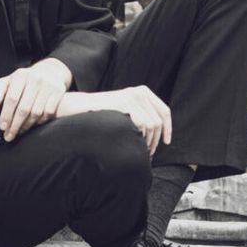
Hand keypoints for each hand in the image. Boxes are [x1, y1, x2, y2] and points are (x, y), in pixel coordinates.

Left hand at [0, 58, 71, 141]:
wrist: (49, 72)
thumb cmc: (23, 81)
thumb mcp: (9, 81)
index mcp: (21, 75)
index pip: (12, 98)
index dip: (6, 115)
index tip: (2, 127)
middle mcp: (36, 78)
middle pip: (24, 108)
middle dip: (15, 125)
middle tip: (9, 136)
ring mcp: (49, 84)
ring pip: (37, 112)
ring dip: (27, 125)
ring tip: (20, 131)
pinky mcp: (59, 90)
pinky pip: (49, 112)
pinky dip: (41, 121)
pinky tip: (34, 124)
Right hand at [58, 86, 172, 155]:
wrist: (79, 107)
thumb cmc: (101, 113)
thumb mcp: (124, 108)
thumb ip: (140, 114)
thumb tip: (157, 133)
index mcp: (143, 92)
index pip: (164, 111)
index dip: (167, 128)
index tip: (166, 142)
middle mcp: (140, 93)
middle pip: (158, 121)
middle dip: (155, 140)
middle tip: (148, 153)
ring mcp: (133, 98)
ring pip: (151, 125)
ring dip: (147, 142)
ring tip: (139, 151)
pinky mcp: (125, 104)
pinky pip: (141, 125)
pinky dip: (139, 138)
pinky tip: (132, 144)